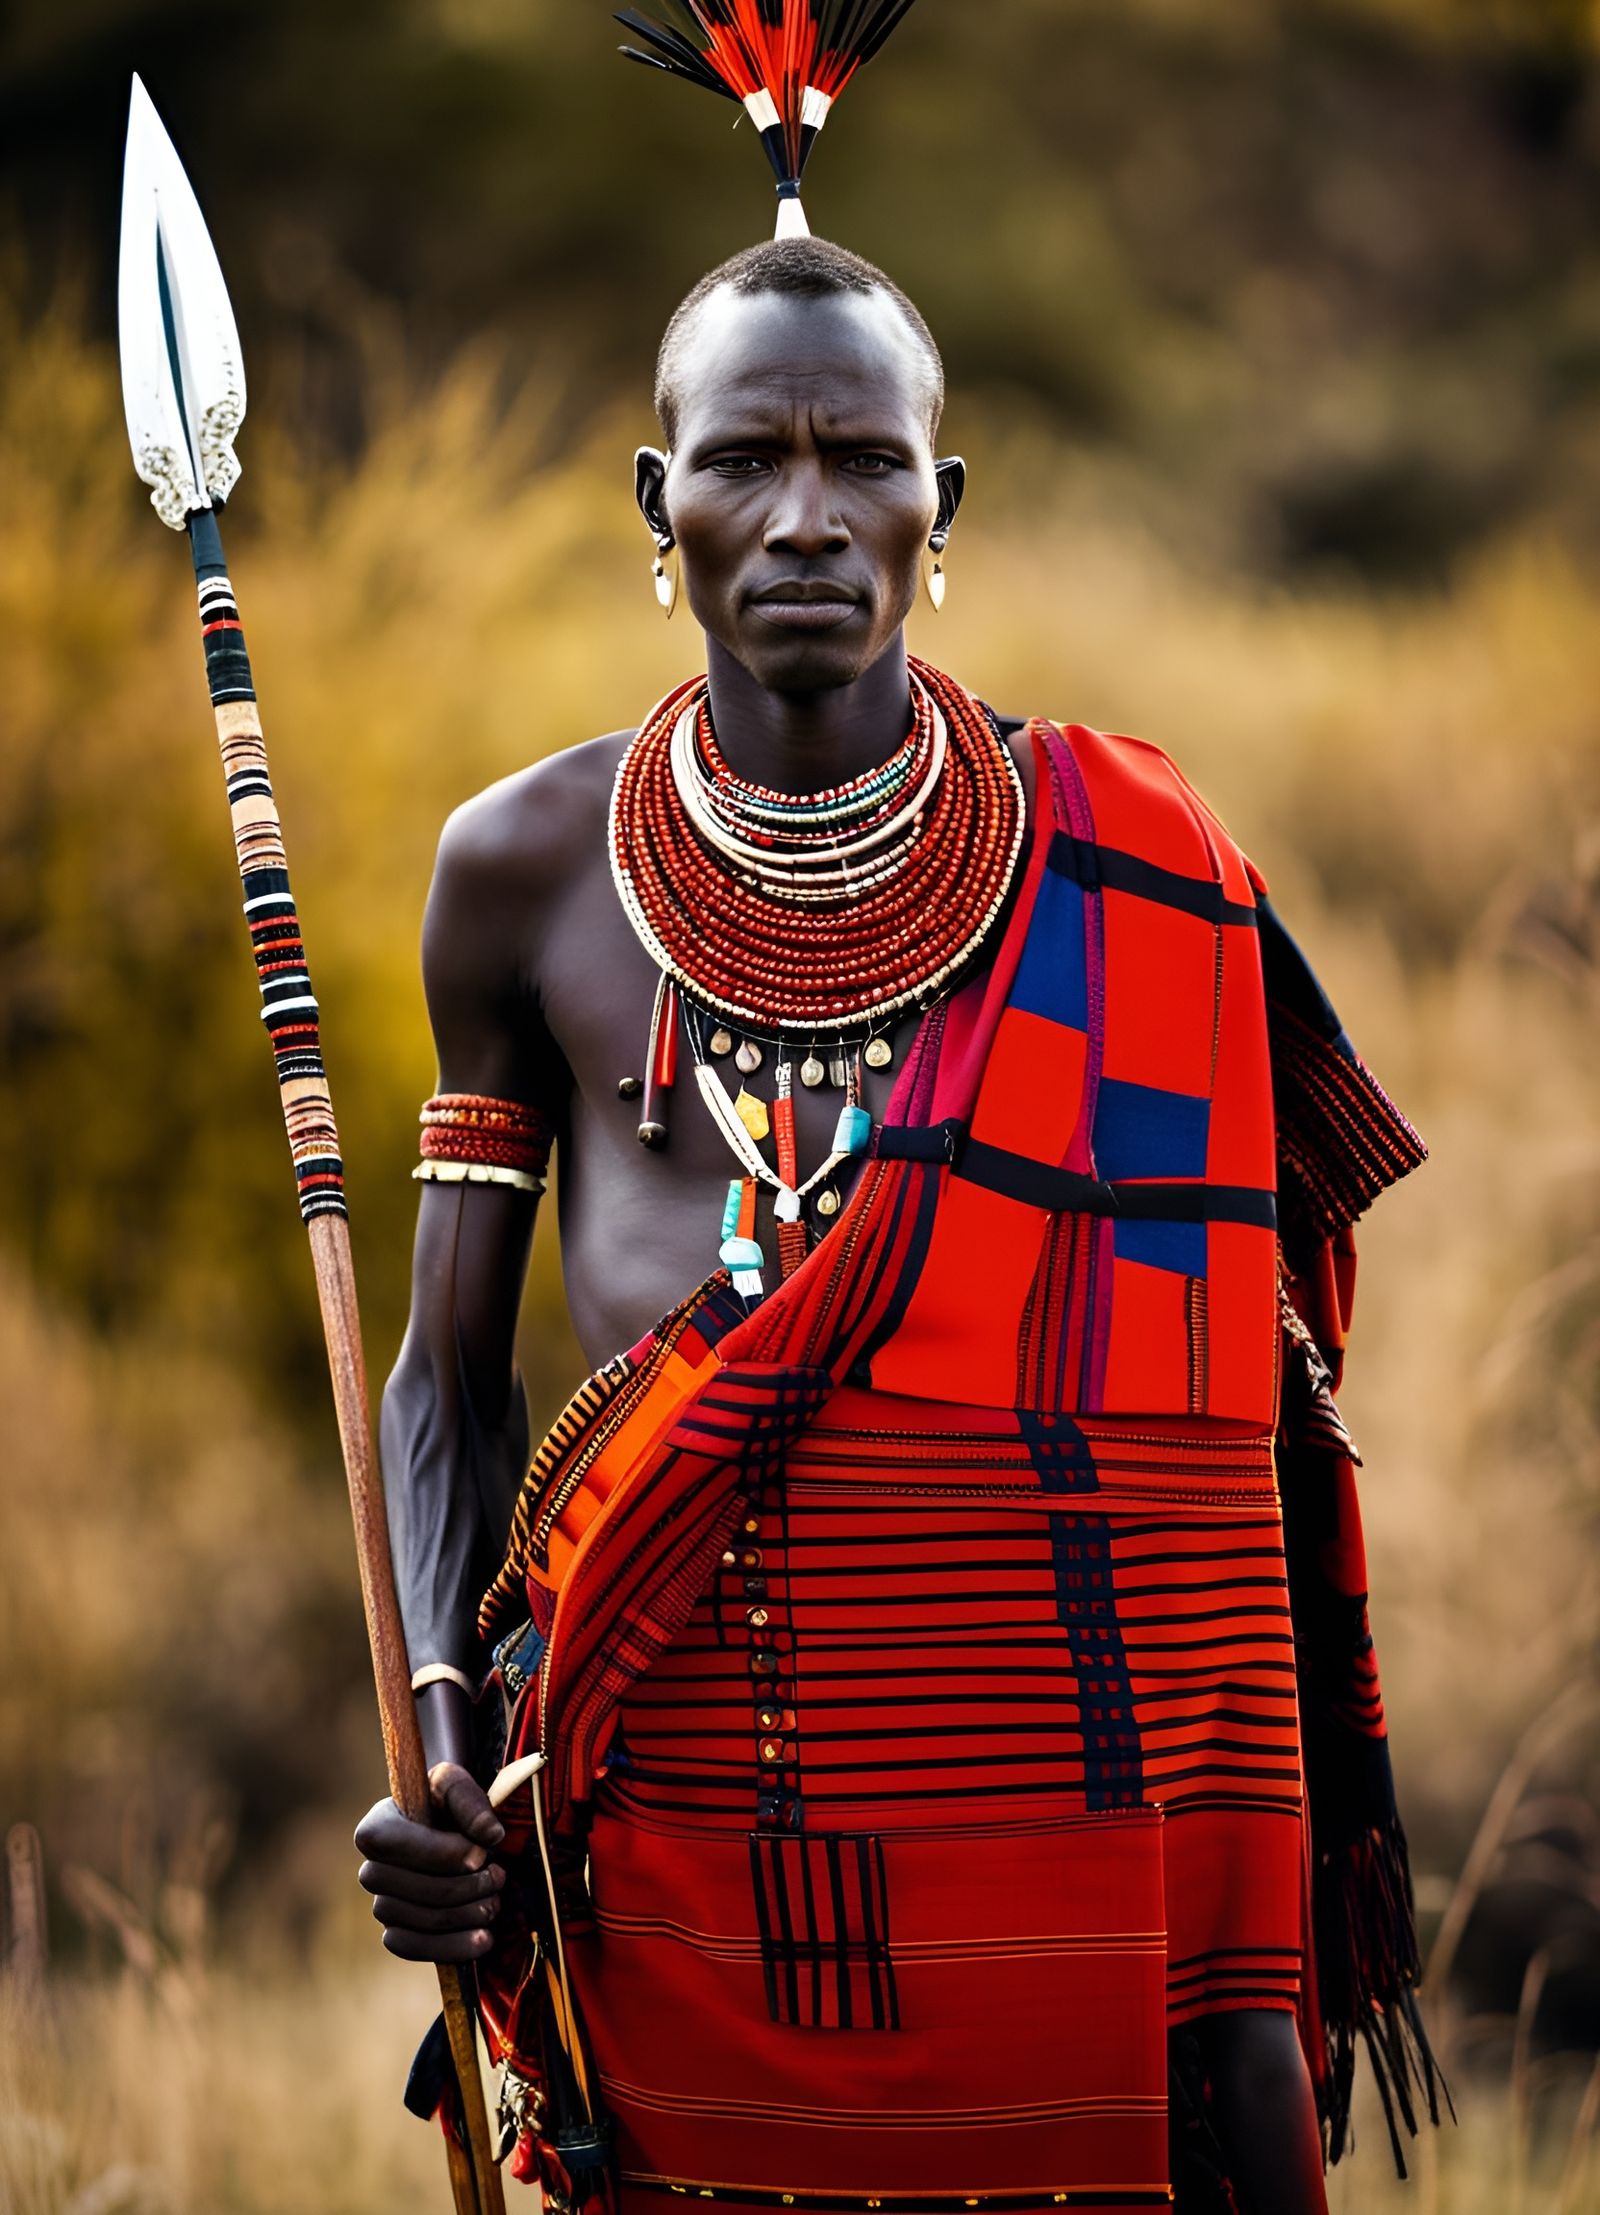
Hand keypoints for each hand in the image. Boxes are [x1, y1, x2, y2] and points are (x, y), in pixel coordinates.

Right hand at [355, 1762, 506, 1964]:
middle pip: (416, 1890)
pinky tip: (484, 1939)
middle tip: (499, 1876)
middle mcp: (371, 1871)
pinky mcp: (396, 1934)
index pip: (397, 1846)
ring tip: (495, 1901)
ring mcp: (382, 1906)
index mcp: (375, 1828)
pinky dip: (452, 1947)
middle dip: (465, 1887)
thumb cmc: (446, 1805)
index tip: (481, 1853)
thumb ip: (471, 1801)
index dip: (442, 1853)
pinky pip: (416, 1948)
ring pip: (422, 1920)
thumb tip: (490, 1835)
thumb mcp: (455, 1785)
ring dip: (467, 1915)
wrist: (447, 1833)